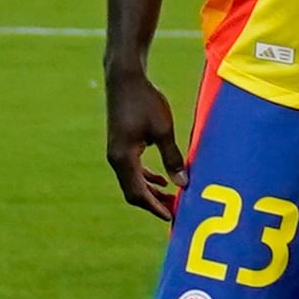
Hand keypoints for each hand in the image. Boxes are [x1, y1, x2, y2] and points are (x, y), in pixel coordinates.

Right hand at [105, 68, 186, 220]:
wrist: (125, 80)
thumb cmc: (146, 102)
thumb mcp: (163, 130)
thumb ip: (172, 158)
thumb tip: (183, 184)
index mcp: (123, 158)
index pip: (137, 193)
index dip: (154, 207)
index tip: (171, 218)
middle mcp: (115, 159)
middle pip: (133, 191)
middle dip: (153, 203)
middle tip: (175, 211)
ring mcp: (116, 152)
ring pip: (132, 181)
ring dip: (150, 191)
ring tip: (172, 198)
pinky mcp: (121, 145)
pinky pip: (132, 170)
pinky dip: (146, 178)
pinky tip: (162, 180)